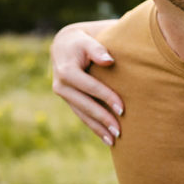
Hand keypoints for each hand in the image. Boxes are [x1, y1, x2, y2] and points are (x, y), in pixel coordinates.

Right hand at [50, 23, 122, 145]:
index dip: (106, 98)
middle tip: (119, 131)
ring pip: (82, 114)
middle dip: (102, 119)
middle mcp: (61, 85)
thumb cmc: (82, 41)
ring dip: (98, 128)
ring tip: (114, 141)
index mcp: (66, 71)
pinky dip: (94, 126)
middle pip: (85, 106)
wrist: (65, 44)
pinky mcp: (69, 100)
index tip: (122, 108)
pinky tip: (106, 138)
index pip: (90, 87)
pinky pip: (82, 115)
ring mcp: (64, 94)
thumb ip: (98, 50)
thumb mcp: (88, 41)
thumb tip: (109, 60)